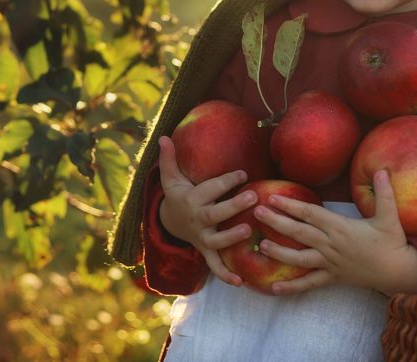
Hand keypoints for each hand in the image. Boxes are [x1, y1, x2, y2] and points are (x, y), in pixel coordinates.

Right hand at [157, 135, 257, 286]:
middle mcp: (197, 219)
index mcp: (192, 199)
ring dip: (231, 238)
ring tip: (248, 231)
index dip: (226, 181)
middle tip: (253, 198)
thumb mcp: (171, 178)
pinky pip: (215, 265)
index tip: (243, 174)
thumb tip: (163, 136)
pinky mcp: (206, 251)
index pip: (210, 189)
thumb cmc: (178, 195)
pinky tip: (241, 281)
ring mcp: (202, 237)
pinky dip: (225, 275)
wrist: (170, 223)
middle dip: (233, 206)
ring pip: (216, 241)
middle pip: (215, 214)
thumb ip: (169, 158)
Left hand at [252, 169, 416, 295]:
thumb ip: (384, 193)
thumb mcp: (390, 217)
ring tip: (260, 245)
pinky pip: (310, 283)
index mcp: (340, 227)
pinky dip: (293, 287)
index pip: (310, 214)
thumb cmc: (392, 243)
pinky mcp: (332, 277)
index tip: (272, 197)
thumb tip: (382, 170)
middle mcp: (331, 245)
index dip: (290, 205)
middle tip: (256, 213)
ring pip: (300, 258)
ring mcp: (330, 263)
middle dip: (276, 222)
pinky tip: (274, 288)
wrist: (398, 272)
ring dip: (279, 253)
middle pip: (299, 233)